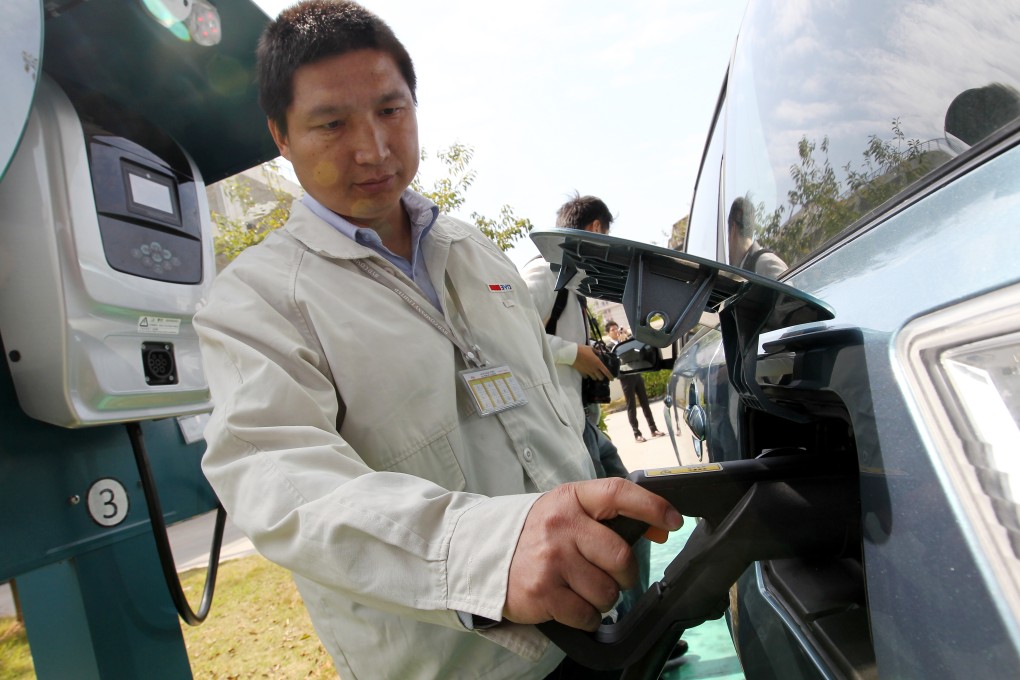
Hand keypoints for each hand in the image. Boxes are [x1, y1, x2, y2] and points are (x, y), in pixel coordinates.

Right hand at [502, 478, 682, 631]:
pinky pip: (588, 615)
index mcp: (570, 499)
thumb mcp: (567, 514)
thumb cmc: (535, 536)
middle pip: (621, 556)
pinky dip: (587, 617)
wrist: (482, 558)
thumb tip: (661, 527)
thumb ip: (608, 518)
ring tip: (581, 588)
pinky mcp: (543, 592)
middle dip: (625, 575)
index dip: (652, 506)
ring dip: (603, 598)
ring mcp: (551, 559)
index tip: (673, 520)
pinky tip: (570, 603)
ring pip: (607, 592)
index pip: (619, 493)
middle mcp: (561, 525)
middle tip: (612, 576)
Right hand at [572, 344, 614, 379]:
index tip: (612, 379)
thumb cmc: (583, 349)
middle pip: (600, 377)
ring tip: (595, 374)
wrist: (572, 353)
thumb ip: (596, 352)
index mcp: (598, 363)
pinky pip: (586, 377)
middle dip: (602, 376)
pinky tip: (587, 373)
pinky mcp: (582, 372)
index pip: (606, 371)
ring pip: (594, 378)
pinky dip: (588, 376)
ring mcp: (588, 371)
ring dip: (595, 376)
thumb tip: (601, 353)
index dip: (610, 376)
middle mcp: (594, 369)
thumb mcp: (591, 349)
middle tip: (601, 374)